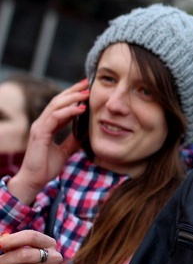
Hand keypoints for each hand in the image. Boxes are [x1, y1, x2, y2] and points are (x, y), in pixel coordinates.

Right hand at [8, 80, 88, 203]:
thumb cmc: (46, 166)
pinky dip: (68, 111)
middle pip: (58, 101)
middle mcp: (42, 123)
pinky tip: (81, 109)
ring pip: (56, 105)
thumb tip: (86, 132)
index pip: (60, 106)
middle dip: (73, 91)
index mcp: (47, 126)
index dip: (72, 96)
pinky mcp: (40, 134)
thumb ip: (73, 140)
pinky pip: (54, 117)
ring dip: (73, 98)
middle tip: (87, 83)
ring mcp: (39, 127)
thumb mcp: (65, 151)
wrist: (34, 181)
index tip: (87, 89)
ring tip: (87, 93)